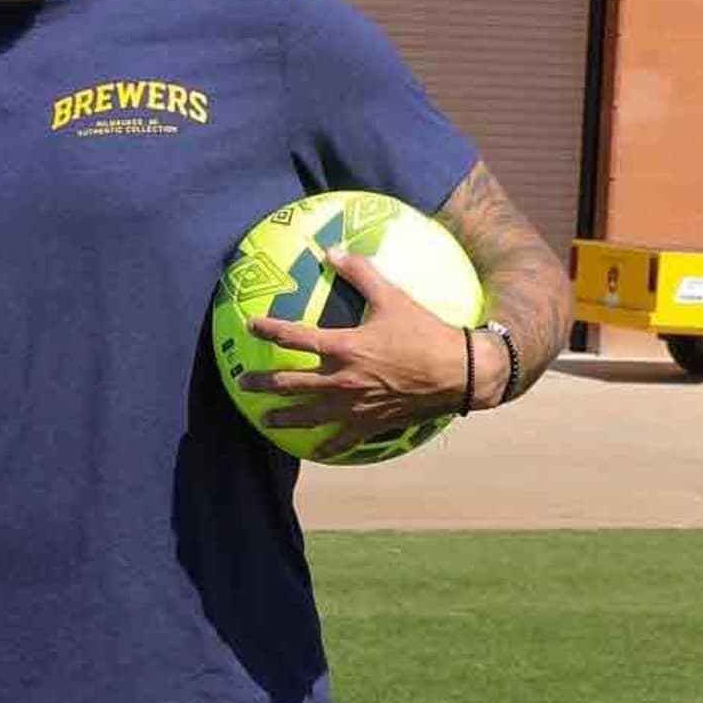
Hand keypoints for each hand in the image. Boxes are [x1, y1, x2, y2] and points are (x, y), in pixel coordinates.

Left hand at [240, 246, 468, 459]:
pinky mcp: (371, 423)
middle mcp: (342, 380)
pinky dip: (327, 446)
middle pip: (290, 383)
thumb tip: (333, 250)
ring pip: (309, 415)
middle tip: (241, 382)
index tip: (249, 325)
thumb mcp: (392, 297)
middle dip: (262, 383)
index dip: (268, 329)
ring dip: (284, 417)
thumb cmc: (425, 332)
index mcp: (343, 348)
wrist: (461, 372)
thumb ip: (361, 273)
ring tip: (265, 420)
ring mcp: (355, 405)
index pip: (293, 337)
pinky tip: (314, 452)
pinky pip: (343, 439)